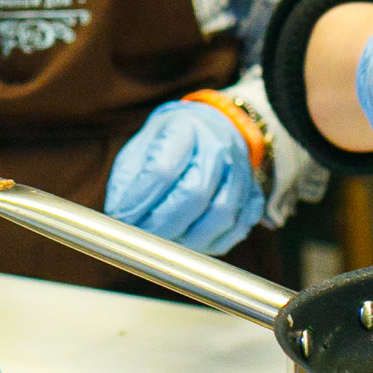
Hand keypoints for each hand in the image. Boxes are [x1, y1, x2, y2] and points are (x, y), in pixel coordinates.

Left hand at [106, 101, 265, 255]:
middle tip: (142, 238)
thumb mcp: (141, 148)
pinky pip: (237, 228)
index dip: (141, 200)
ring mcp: (241, 171)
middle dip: (163, 224)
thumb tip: (120, 216)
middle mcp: (218, 148)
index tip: (124, 217)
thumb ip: (127, 180)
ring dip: (189, 239)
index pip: (162, 169)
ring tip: (165, 244)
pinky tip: (192, 243)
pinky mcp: (253, 195)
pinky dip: (213, 243)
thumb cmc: (169, 144)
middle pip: (194, 194)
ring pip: (220, 215)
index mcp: (184, 128)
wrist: (213, 131)